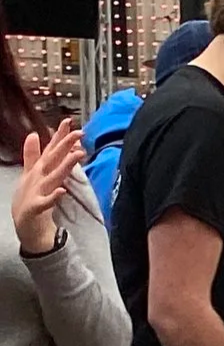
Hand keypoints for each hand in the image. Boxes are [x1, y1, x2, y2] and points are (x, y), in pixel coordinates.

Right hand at [12, 120, 82, 257]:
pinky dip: (53, 196)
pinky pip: (46, 202)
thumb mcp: (30, 174)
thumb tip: (33, 134)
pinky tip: (61, 191)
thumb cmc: (29, 197)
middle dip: (64, 145)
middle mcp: (38, 178)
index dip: (58, 136)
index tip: (69, 120)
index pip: (50, 150)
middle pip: (53, 159)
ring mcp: (37, 192)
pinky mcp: (36, 208)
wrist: (23, 225)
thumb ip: (33, 155)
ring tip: (77, 154)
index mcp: (39, 170)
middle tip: (79, 132)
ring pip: (53, 177)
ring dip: (65, 166)